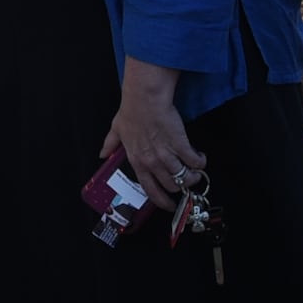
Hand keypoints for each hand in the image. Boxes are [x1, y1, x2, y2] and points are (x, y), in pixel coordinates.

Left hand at [97, 60, 204, 216]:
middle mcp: (151, 162)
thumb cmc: (132, 111)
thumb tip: (102, 153)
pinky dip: (200, 162)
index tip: (170, 204)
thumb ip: (110, 144)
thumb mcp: (116, 129)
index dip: (162, 201)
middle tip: (188, 181)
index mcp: (137, 161)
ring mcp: (166, 155)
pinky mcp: (180, 145)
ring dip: (193, 176)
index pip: (150, 189)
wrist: (145, 98)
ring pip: (184, 177)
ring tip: (197, 170)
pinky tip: (200, 157)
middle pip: (171, 186)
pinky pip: (194, 162)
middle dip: (182, 187)